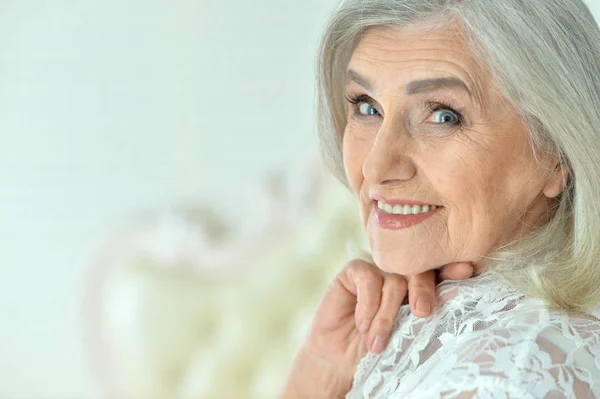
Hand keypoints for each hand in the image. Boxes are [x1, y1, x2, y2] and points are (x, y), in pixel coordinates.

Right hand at [293, 259, 473, 391]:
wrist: (340, 363)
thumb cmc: (379, 353)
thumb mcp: (412, 338)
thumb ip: (431, 317)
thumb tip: (458, 294)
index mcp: (422, 290)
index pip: (441, 274)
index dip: (452, 270)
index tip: (466, 270)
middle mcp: (401, 276)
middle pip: (420, 269)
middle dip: (423, 290)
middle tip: (422, 313)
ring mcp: (378, 271)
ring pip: (393, 279)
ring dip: (386, 315)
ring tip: (377, 343)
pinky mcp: (354, 272)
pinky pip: (367, 277)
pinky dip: (368, 304)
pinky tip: (362, 325)